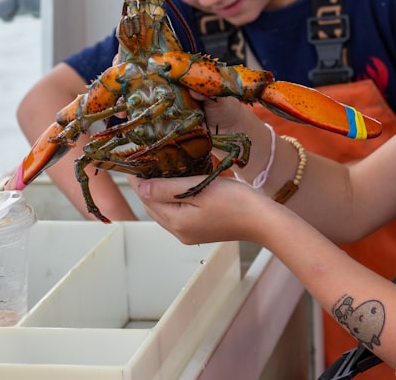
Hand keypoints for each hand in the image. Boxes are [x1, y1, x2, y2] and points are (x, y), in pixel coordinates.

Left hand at [129, 174, 267, 245]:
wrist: (263, 221)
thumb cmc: (236, 202)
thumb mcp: (200, 188)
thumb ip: (168, 188)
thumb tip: (140, 187)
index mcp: (176, 222)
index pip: (147, 198)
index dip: (138, 179)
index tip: (132, 161)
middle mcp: (179, 232)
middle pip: (153, 207)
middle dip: (146, 186)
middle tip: (143, 162)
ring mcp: (189, 234)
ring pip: (164, 211)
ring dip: (159, 193)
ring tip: (158, 171)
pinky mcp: (199, 231)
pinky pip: (177, 214)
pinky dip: (172, 200)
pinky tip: (177, 187)